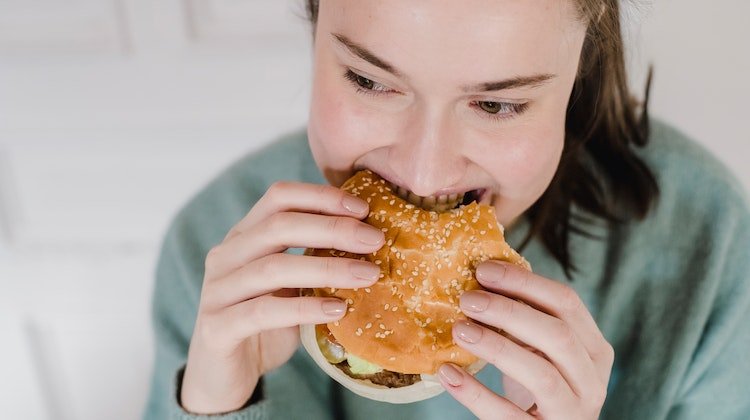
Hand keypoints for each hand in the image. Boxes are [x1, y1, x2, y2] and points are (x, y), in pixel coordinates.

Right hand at [180, 182, 384, 413]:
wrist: (225, 378)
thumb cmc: (266, 325)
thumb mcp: (292, 285)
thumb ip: (314, 259)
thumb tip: (371, 239)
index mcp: (243, 236)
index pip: (279, 197)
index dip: (321, 197)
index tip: (364, 208)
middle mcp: (225, 256)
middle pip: (278, 225)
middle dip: (333, 228)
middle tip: (375, 240)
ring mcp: (217, 292)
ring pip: (273, 268)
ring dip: (327, 268)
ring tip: (368, 275)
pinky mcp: (217, 328)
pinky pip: (263, 312)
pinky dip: (304, 308)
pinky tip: (337, 310)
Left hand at [438, 260, 613, 418]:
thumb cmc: (540, 387)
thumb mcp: (542, 351)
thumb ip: (525, 318)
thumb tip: (482, 274)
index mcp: (593, 350)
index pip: (567, 304)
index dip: (525, 283)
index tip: (483, 270)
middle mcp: (591, 381)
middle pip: (558, 335)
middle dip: (509, 311)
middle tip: (467, 299)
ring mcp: (573, 413)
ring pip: (542, 375)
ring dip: (496, 347)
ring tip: (459, 330)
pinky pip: (508, 416)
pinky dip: (476, 394)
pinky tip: (448, 373)